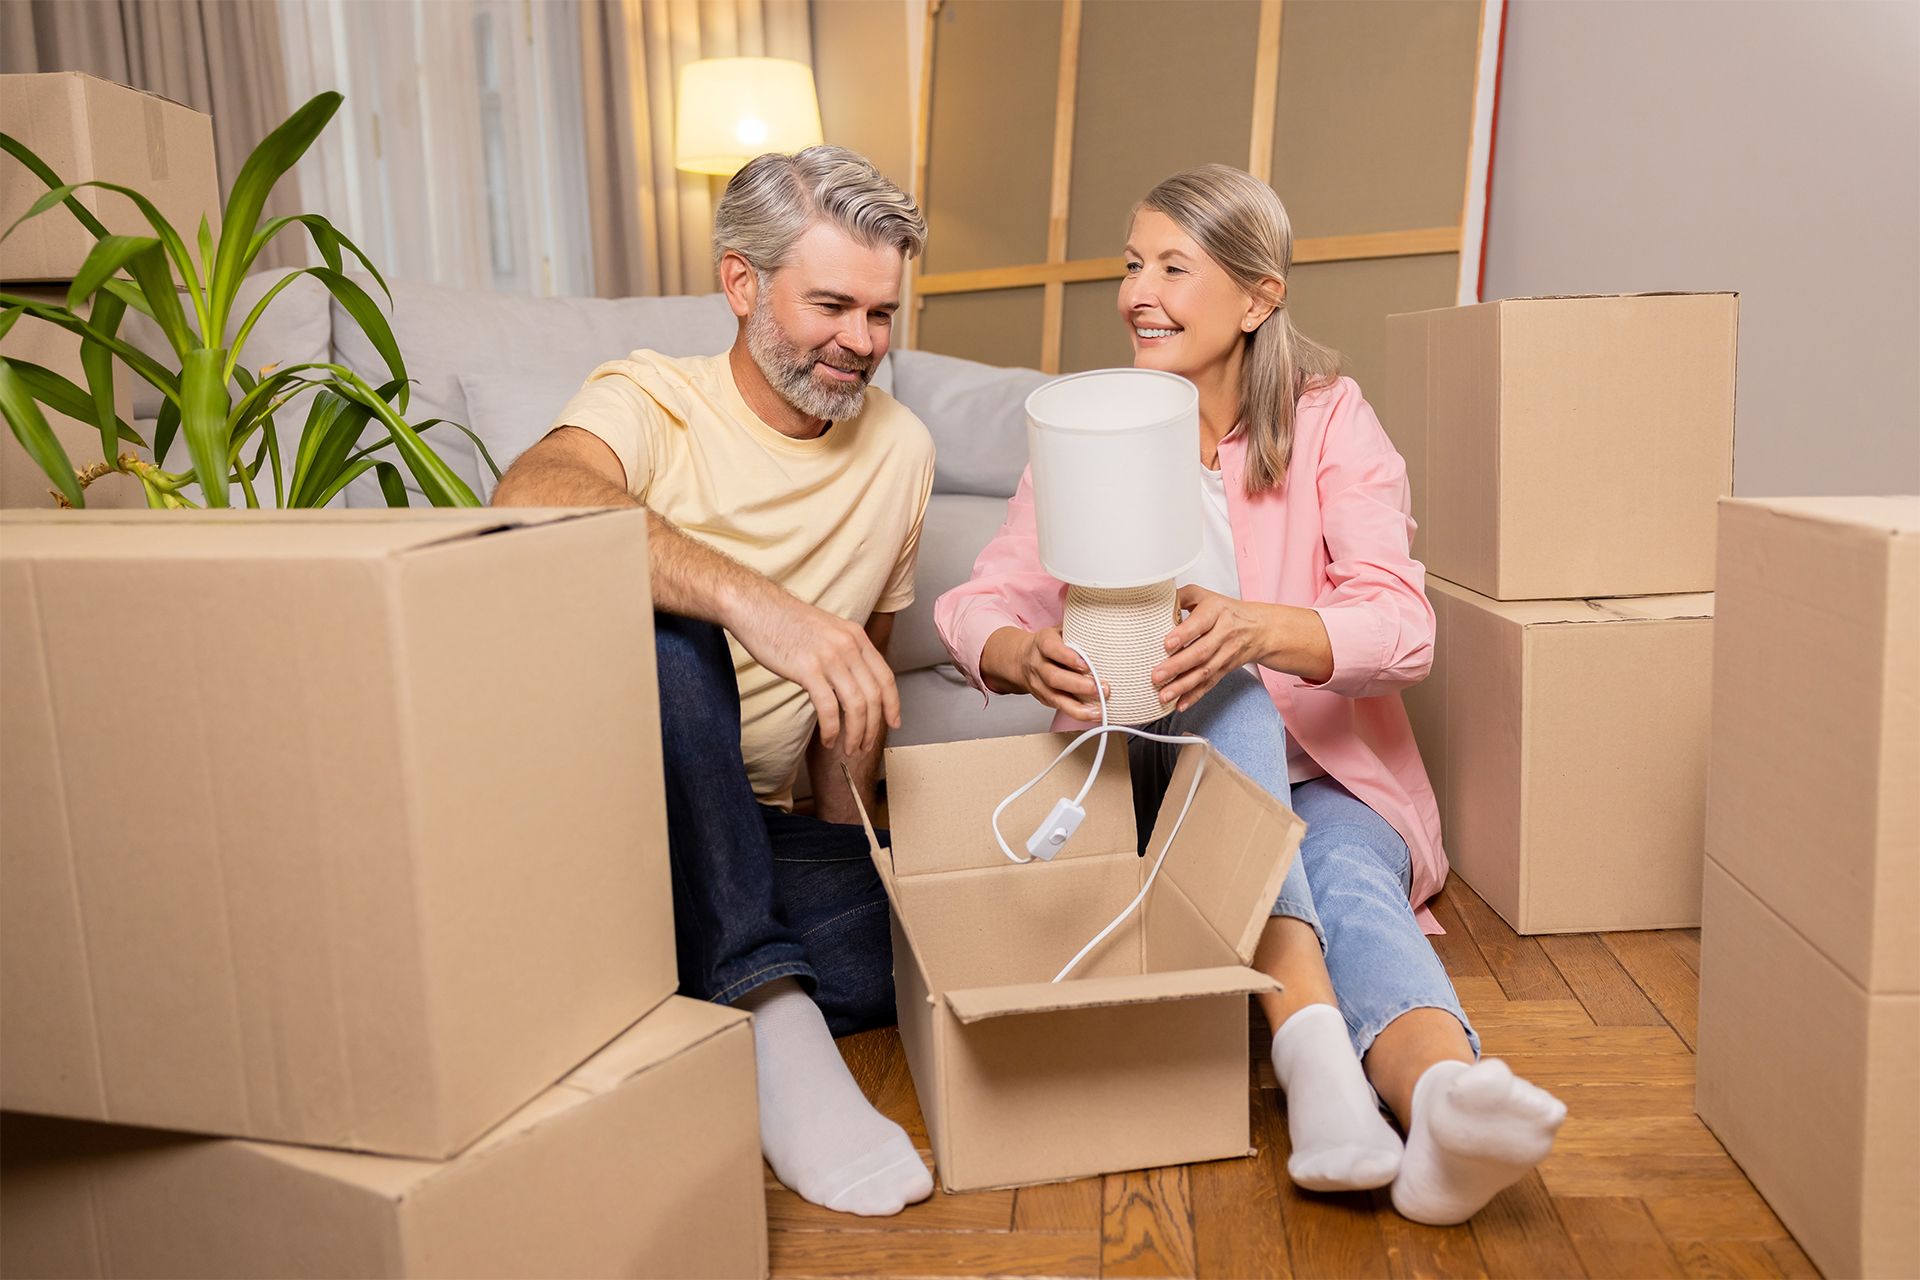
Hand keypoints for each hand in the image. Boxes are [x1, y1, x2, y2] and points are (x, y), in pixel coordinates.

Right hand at [729, 592, 899, 754]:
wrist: (755, 606)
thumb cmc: (785, 621)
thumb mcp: (827, 630)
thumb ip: (844, 652)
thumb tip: (853, 682)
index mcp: (856, 636)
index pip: (885, 676)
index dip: (893, 704)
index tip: (894, 722)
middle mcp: (848, 645)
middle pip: (874, 695)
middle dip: (874, 727)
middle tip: (867, 745)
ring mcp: (829, 657)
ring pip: (856, 705)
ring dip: (856, 733)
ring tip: (848, 748)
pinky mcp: (808, 669)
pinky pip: (829, 708)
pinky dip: (832, 729)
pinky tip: (828, 739)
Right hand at [1011, 626, 1108, 721]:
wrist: (1022, 659)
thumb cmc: (1050, 644)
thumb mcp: (1060, 631)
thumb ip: (1078, 630)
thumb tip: (1106, 627)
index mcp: (1042, 643)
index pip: (1051, 648)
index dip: (1067, 657)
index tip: (1085, 664)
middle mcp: (1038, 664)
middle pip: (1054, 677)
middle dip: (1079, 685)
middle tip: (1101, 688)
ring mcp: (1039, 684)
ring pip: (1055, 697)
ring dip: (1079, 707)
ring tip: (1099, 710)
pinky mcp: (1044, 698)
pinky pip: (1060, 707)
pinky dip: (1078, 713)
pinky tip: (1094, 715)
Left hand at [1153, 585, 1272, 710]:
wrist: (1259, 628)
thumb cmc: (1224, 611)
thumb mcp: (1204, 596)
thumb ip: (1180, 596)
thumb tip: (1155, 603)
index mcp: (1216, 611)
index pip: (1200, 622)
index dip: (1184, 634)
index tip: (1167, 644)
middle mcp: (1223, 633)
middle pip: (1201, 651)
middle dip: (1177, 666)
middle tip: (1156, 676)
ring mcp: (1225, 654)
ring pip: (1204, 672)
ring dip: (1183, 686)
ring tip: (1164, 695)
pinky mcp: (1225, 669)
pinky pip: (1210, 685)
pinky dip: (1194, 696)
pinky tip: (1180, 705)